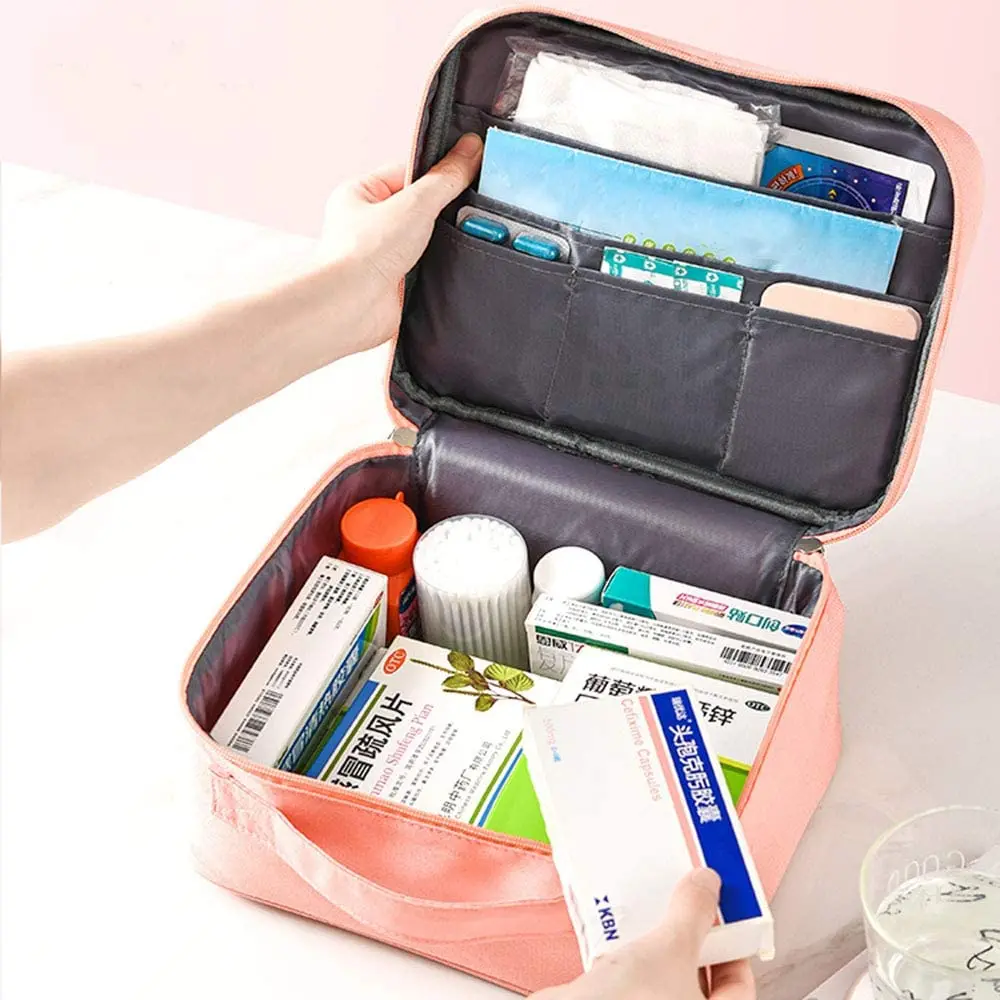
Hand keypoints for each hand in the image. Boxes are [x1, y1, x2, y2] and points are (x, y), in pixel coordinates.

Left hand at [318, 132, 483, 355]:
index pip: (407, 173)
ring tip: (462, 238)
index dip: (437, 173)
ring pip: (424, 240)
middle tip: (468, 209)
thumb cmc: (362, 253)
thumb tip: (469, 150)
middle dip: (443, 211)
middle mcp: (368, 225)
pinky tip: (452, 266)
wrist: (351, 307)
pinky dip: (440, 268)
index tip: (466, 171)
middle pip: (418, 208)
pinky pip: (426, 268)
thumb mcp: (414, 203)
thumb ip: (445, 178)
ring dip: (442, 242)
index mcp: (360, 195)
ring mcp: (381, 255)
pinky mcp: (394, 283)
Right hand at [531, 869, 755, 999]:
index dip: (735, 948)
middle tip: (688, 907)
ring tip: (654, 910)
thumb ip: (694, 912)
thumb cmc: (634, 999)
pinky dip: (630, 955)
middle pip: (699, 979)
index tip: (724, 915)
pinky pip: (632, 980)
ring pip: (663, 979)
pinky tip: (620, 927)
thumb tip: (708, 883)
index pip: (739, 987)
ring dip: (658, 946)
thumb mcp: (672, 947)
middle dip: (692, 941)